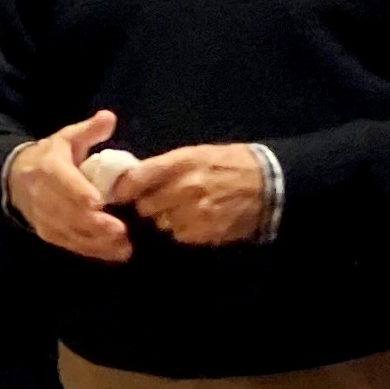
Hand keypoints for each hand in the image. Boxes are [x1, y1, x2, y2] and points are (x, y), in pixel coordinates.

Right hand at [5, 110, 131, 262]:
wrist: (14, 179)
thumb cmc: (50, 158)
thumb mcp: (66, 139)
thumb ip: (88, 130)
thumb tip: (109, 117)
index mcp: (48, 168)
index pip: (62, 181)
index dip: (78, 192)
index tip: (97, 202)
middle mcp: (43, 196)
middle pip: (67, 213)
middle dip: (94, 224)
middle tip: (120, 229)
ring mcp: (44, 218)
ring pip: (70, 232)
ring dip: (97, 241)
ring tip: (124, 245)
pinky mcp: (49, 234)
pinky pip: (71, 245)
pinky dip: (94, 251)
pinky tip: (117, 253)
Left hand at [118, 143, 269, 246]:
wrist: (270, 183)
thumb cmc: (231, 163)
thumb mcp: (198, 153)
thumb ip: (165, 166)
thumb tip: (131, 178)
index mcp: (182, 162)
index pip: (136, 179)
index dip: (123, 189)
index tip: (119, 194)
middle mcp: (186, 188)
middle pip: (145, 206)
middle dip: (148, 205)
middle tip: (158, 201)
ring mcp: (196, 213)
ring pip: (162, 223)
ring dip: (166, 219)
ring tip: (183, 209)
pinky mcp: (206, 232)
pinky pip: (180, 235)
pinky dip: (183, 229)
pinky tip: (197, 219)